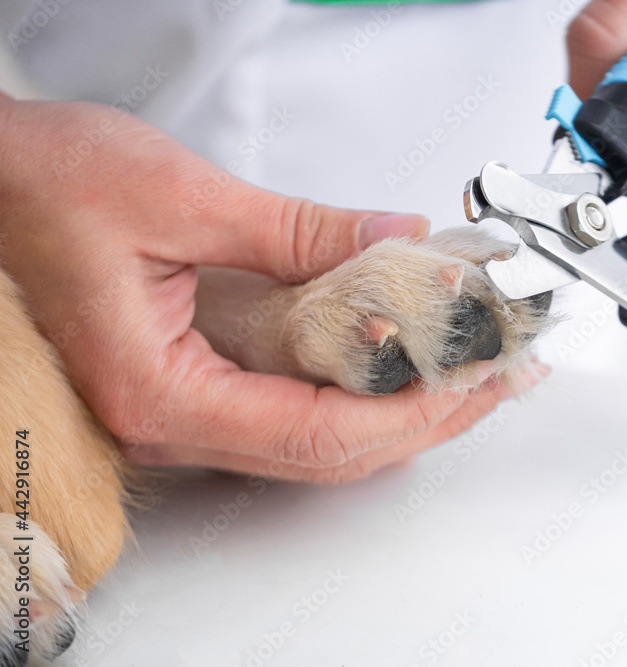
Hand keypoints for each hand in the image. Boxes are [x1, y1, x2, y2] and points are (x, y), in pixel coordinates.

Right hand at [0, 94, 523, 481]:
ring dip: (398, 411)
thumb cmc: (40, 187)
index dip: (406, 412)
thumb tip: (396, 239)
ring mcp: (182, 410)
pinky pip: (292, 411)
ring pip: (313, 441)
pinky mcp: (194, 386)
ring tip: (466, 372)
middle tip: (493, 379)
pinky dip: (357, 393)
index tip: (471, 379)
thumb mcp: (182, 196)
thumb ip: (301, 230)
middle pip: (325, 452)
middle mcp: (170, 419)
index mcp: (158, 388)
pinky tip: (400, 364)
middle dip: (422, 418)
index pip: (314, 433)